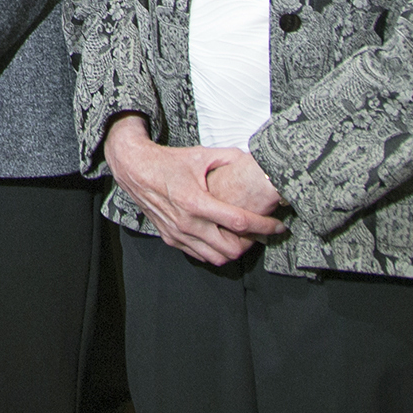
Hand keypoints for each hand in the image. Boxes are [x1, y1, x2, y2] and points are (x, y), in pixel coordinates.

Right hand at [101, 114, 286, 266]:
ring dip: (234, 250)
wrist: (135, 170)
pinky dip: (215, 251)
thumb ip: (230, 157)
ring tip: (243, 237)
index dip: (263, 226)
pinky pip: (199, 255)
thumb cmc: (168, 162)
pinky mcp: (171, 238)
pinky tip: (221, 238)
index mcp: (196, 201)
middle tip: (260, 232)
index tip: (277, 225)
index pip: (239, 222)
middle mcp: (187, 222)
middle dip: (252, 243)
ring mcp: (178, 234)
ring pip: (216, 258)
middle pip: (231, 249)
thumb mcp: (201, 155)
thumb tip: (255, 159)